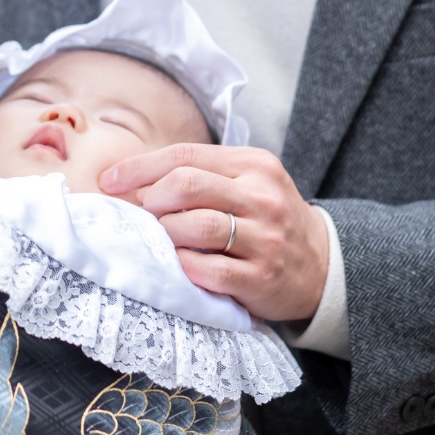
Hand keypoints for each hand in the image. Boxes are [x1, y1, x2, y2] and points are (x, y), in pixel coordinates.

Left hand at [99, 142, 329, 322]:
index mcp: (254, 165)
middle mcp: (263, 198)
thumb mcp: (244, 183)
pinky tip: (180, 264)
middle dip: (151, 199)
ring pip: (194, 225)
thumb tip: (131, 182)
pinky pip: (208, 269)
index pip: (184, 155)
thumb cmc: (267, 220)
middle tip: (141, 213)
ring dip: (165, 232)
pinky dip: (183, 266)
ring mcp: (266, 239)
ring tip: (163, 239)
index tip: (109, 181)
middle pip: (186, 185)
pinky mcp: (262, 278)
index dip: (139, 167)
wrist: (324, 267)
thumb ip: (198, 176)